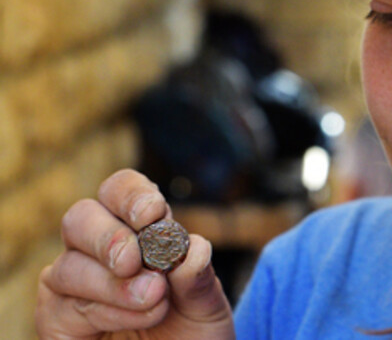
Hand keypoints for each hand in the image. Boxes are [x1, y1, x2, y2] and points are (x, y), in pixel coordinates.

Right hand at [35, 170, 234, 338]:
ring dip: (113, 285)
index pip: (119, 191)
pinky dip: (104, 311)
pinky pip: (62, 308)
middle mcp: (98, 251)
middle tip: (134, 261)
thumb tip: (192, 250)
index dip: (131, 194)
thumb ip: (199, 277)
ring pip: (68, 267)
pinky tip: (138, 317)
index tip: (153, 213)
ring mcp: (74, 285)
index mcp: (138, 230)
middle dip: (108, 237)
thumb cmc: (192, 333)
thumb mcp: (207, 304)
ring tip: (154, 300)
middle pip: (80, 218)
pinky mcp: (59, 321)